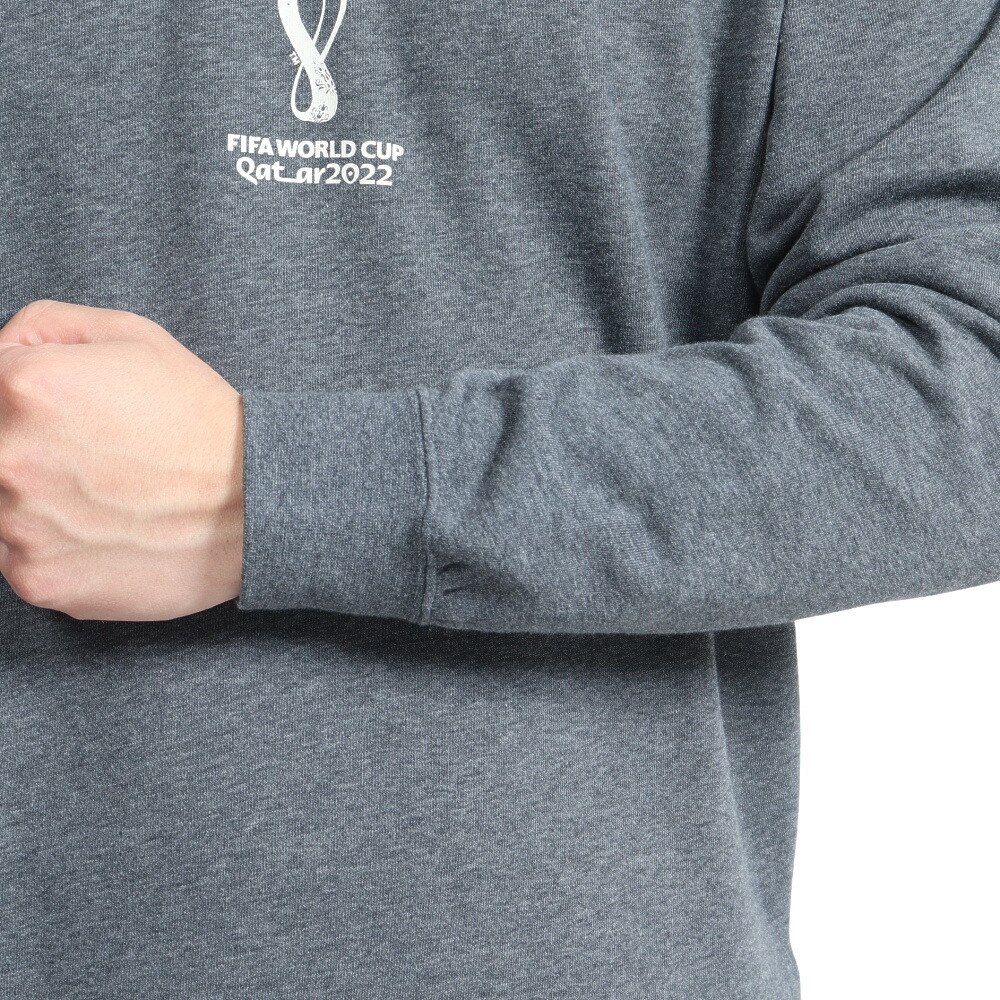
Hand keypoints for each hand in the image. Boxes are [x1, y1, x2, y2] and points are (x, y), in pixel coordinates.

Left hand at [0, 300, 243, 620]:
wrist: (257, 504)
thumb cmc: (199, 419)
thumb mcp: (131, 334)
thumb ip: (38, 326)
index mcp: (20, 386)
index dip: (21, 399)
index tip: (60, 418)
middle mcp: (5, 456)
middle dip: (27, 450)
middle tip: (86, 459)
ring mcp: (17, 525)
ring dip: (34, 500)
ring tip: (99, 496)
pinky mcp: (37, 580)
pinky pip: (18, 558)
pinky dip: (53, 547)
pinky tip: (103, 531)